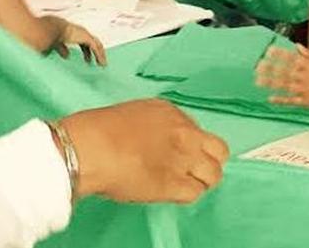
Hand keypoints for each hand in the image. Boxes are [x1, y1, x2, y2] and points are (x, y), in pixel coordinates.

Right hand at [57, 21, 106, 65]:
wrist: (54, 29)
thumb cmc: (53, 34)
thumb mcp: (58, 44)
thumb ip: (62, 50)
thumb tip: (66, 56)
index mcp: (74, 32)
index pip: (84, 42)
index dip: (86, 51)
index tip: (88, 60)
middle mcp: (81, 32)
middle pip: (93, 42)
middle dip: (96, 52)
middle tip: (98, 61)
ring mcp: (85, 34)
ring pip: (97, 45)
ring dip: (100, 55)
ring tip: (103, 64)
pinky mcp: (87, 38)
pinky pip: (95, 48)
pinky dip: (99, 55)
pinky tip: (101, 63)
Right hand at [58, 99, 228, 202]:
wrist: (89, 148)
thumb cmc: (98, 130)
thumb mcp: (133, 114)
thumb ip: (154, 127)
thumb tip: (158, 142)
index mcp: (171, 112)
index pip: (198, 130)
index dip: (191, 144)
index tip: (179, 151)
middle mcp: (184, 134)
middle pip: (219, 151)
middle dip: (209, 161)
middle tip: (192, 170)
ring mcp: (183, 159)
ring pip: (214, 175)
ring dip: (201, 181)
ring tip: (182, 184)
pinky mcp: (175, 184)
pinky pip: (195, 193)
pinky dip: (185, 195)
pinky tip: (171, 193)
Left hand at [255, 44, 308, 112]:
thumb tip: (298, 47)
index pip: (289, 57)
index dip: (277, 54)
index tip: (267, 51)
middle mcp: (304, 76)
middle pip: (282, 71)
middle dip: (268, 68)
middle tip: (257, 66)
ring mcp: (304, 89)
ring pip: (283, 85)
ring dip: (269, 83)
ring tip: (258, 81)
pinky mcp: (307, 102)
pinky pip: (290, 101)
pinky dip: (280, 100)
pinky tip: (270, 99)